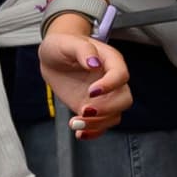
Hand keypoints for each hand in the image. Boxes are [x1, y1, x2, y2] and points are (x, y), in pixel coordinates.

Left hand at [39, 20, 129, 139]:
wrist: (53, 57)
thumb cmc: (62, 45)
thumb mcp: (68, 43)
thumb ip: (82, 50)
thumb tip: (93, 62)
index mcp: (111, 61)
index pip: (121, 75)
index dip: (110, 86)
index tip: (91, 91)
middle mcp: (111, 80)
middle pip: (124, 99)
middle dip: (107, 109)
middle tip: (84, 110)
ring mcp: (104, 97)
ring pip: (114, 115)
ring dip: (97, 124)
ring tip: (74, 123)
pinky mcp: (93, 107)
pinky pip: (102, 124)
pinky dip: (93, 132)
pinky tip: (79, 133)